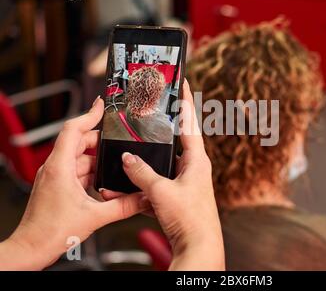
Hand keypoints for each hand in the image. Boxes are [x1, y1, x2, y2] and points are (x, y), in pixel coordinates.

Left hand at [0, 97, 149, 269]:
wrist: (31, 248)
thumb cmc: (51, 232)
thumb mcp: (95, 217)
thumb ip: (124, 206)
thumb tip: (144, 198)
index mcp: (60, 167)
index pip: (73, 130)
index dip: (89, 115)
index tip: (102, 106)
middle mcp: (55, 168)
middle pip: (79, 141)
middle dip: (100, 141)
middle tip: (118, 142)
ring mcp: (55, 176)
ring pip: (79, 157)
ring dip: (96, 160)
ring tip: (114, 166)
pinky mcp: (57, 186)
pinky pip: (76, 171)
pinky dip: (91, 172)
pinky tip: (103, 182)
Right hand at [102, 81, 224, 269]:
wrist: (198, 247)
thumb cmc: (191, 219)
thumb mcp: (161, 191)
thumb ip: (142, 173)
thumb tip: (127, 159)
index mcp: (196, 159)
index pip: (190, 121)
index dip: (185, 99)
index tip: (182, 80)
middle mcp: (192, 168)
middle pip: (174, 140)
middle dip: (159, 130)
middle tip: (148, 113)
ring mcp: (185, 182)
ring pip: (162, 165)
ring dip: (145, 164)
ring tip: (128, 156)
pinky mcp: (176, 197)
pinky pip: (156, 186)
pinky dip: (141, 188)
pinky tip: (125, 190)